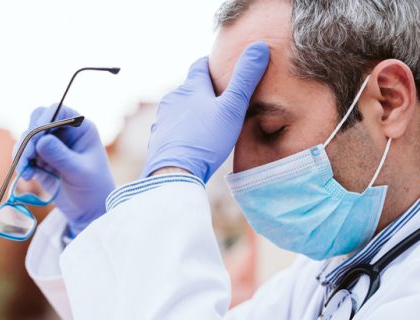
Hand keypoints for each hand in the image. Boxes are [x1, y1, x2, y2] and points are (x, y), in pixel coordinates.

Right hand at [16, 104, 114, 236]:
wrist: (89, 210)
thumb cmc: (93, 188)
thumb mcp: (80, 172)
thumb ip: (61, 156)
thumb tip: (41, 141)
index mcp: (80, 128)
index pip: (58, 111)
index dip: (44, 119)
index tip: (36, 135)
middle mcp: (64, 132)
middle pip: (37, 120)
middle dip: (29, 136)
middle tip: (27, 155)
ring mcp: (50, 145)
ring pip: (27, 137)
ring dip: (22, 152)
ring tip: (26, 172)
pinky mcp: (40, 159)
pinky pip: (23, 154)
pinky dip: (21, 163)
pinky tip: (27, 176)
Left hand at [141, 42, 269, 182]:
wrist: (174, 173)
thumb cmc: (206, 140)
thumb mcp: (232, 108)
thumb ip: (245, 78)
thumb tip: (260, 47)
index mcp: (191, 87)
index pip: (201, 65)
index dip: (213, 64)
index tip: (222, 67)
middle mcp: (173, 98)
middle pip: (191, 88)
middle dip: (204, 91)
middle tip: (221, 99)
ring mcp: (163, 118)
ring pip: (181, 108)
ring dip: (193, 111)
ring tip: (208, 122)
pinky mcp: (159, 137)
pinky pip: (173, 127)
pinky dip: (183, 129)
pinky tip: (192, 140)